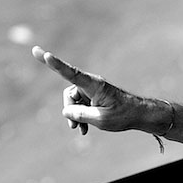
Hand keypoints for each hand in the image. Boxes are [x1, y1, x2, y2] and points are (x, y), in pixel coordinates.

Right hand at [32, 45, 146, 133]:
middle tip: (74, 126)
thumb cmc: (123, 115)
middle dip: (70, 110)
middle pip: (69, 94)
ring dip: (75, 116)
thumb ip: (80, 115)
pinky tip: (84, 129)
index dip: (56, 64)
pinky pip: (80, 105)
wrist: (139, 115)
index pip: (71, 73)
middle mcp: (91, 84)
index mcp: (94, 85)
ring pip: (73, 101)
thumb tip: (65, 111)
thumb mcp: (100, 119)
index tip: (43, 53)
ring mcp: (92, 90)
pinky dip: (80, 116)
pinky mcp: (93, 97)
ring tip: (81, 130)